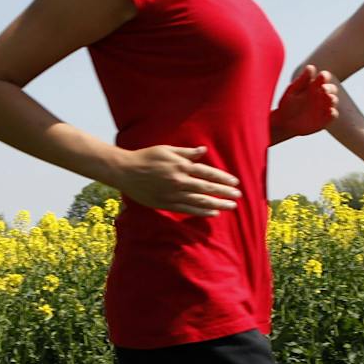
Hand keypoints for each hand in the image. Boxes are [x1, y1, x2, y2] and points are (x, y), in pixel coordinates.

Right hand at [115, 145, 240, 215]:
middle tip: (238, 196)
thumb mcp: (167, 150)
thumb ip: (186, 153)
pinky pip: (188, 210)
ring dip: (217, 204)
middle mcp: (179, 181)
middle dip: (225, 193)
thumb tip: (203, 151)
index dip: (223, 178)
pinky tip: (213, 213)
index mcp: (181, 166)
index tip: (235, 183)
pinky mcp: (166, 204)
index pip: (207, 173)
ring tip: (230, 207)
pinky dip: (202, 212)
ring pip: (200, 201)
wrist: (126, 171)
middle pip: (207, 189)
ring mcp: (173, 194)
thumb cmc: (146, 157)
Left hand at [270, 64, 339, 141]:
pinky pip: (333, 115)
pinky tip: (330, 111)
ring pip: (333, 100)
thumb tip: (311, 67)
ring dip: (332, 99)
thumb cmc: (287, 104)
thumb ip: (302, 80)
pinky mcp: (325, 119)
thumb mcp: (293, 91)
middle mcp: (321, 95)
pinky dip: (333, 113)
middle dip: (329, 88)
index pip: (323, 77)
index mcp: (314, 86)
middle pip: (331, 88)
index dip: (324, 76)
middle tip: (323, 89)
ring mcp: (324, 107)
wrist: (283, 123)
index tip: (321, 76)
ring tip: (328, 98)